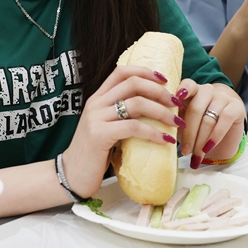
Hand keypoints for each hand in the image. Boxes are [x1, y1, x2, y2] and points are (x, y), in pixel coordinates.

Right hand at [61, 66, 180, 197]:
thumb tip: (153, 110)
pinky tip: (165, 140)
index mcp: (97, 98)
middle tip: (176, 103)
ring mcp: (96, 117)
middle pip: (133, 83)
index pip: (122, 72)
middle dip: (160, 91)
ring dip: (162, 111)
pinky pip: (134, 127)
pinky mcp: (100, 135)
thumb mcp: (106, 127)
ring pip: (137, 103)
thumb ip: (122, 116)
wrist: (71, 175)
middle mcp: (96, 103)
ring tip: (176, 122)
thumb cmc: (93, 154)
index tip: (165, 80)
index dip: (145, 72)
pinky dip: (154, 132)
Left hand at [175, 81, 245, 168]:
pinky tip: (208, 147)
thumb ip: (176, 120)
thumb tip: (163, 130)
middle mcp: (208, 91)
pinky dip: (216, 135)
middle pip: (196, 108)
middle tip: (185, 151)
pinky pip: (225, 119)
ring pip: (209, 118)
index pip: (188, 84)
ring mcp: (223, 97)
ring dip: (201, 140)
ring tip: (196, 155)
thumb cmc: (199, 129)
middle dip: (189, 133)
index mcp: (192, 91)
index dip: (182, 89)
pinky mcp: (236, 107)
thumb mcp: (185, 124)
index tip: (177, 97)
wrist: (224, 137)